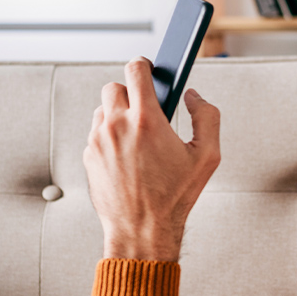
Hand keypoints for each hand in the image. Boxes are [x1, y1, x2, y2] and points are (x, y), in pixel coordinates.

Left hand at [83, 57, 220, 260]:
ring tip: (138, 137)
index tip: (149, 69)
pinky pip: (97, 134)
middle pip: (115, 87)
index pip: (136, 70)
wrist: (143, 230)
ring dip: (118, 115)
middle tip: (146, 109)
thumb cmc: (175, 197)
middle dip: (131, 93)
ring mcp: (98, 141)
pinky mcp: (89, 156)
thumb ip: (207, 117)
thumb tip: (195, 97)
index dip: (144, 65)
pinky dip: (110, 137)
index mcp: (146, 120)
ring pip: (103, 110)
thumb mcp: (207, 157)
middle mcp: (117, 126)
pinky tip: (128, 155)